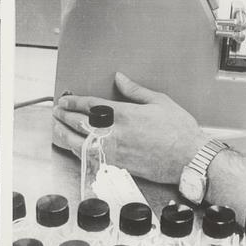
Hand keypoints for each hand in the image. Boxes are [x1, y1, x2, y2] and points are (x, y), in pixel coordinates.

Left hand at [53, 72, 207, 183]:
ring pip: (80, 144)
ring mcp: (115, 152)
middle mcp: (115, 133)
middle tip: (56, 112)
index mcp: (124, 115)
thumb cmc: (179, 131)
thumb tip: (120, 78)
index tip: (64, 100)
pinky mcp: (118, 166)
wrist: (190, 159)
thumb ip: (135, 90)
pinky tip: (73, 148)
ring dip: (64, 135)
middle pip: (79, 124)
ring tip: (57, 129)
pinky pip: (91, 159)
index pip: (89, 105)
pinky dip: (78, 152)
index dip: (72, 102)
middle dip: (63, 117)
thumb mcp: (159, 101)